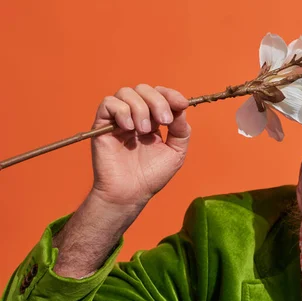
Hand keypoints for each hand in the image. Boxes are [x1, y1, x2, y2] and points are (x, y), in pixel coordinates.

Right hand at [90, 84, 190, 207]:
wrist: (131, 193)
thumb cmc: (152, 175)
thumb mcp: (176, 152)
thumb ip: (181, 129)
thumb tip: (181, 107)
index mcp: (153, 119)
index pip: (160, 95)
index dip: (171, 94)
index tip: (182, 104)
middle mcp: (135, 116)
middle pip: (144, 89)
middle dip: (158, 101)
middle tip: (164, 121)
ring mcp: (118, 119)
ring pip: (126, 92)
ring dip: (140, 108)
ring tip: (144, 131)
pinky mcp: (102, 125)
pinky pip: (108, 103)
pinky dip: (122, 111)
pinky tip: (129, 129)